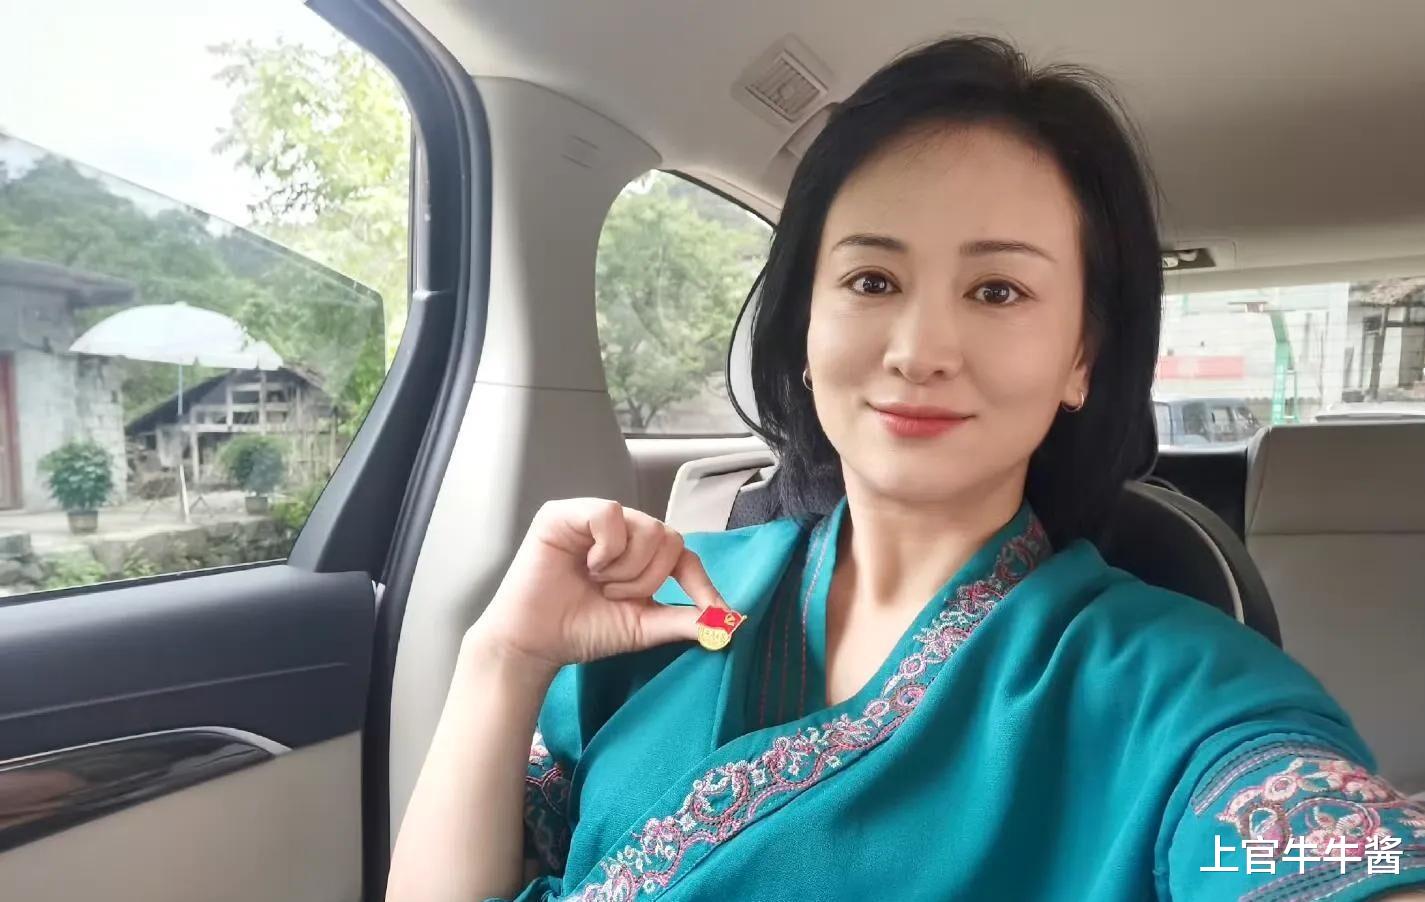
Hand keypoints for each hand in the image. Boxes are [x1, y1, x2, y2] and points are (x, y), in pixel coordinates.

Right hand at [469, 498, 727, 676]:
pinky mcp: (567, 513)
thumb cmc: (582, 630)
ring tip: (599, 584)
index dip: (703, 585)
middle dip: (649, 580)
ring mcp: (595, 519)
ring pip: (647, 527)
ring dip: (627, 569)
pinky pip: (611, 515)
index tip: (717, 615)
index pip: (685, 557)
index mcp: (640, 555)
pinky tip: (588, 566)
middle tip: (615, 597)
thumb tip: (730, 623)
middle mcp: (621, 531)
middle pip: (669, 539)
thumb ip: (684, 620)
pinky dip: (607, 549)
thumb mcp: (643, 627)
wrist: (535, 643)